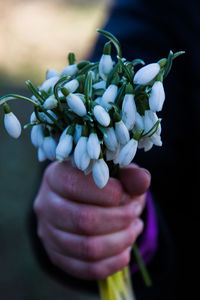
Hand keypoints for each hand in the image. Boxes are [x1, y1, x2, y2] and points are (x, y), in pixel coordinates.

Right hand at [33, 160, 150, 279]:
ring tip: (134, 228)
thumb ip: (129, 175)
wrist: (86, 203)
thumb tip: (142, 180)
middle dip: (119, 219)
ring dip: (120, 241)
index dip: (108, 193)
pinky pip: (87, 269)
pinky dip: (114, 262)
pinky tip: (126, 250)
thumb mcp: (115, 173)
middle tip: (135, 212)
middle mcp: (45, 205)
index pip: (75, 185)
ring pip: (87, 248)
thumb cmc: (102, 184)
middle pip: (83, 220)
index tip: (128, 195)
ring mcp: (48, 233)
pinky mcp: (57, 257)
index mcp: (55, 176)